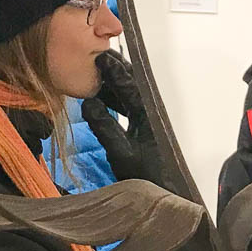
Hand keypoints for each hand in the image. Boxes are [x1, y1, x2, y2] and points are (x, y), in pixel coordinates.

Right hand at [82, 52, 165, 183]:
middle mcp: (149, 112)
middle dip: (113, 68)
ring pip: (128, 93)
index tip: (98, 55)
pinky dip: (113, 97)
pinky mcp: (144, 128)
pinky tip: (98, 97)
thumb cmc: (144, 177)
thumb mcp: (120, 153)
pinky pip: (127, 105)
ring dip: (111, 83)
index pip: (129, 84)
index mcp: (147, 114)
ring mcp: (148, 119)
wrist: (162, 195)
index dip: (113, 68)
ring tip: (91, 73)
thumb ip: (105, 127)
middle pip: (131, 83)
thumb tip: (89, 102)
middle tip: (93, 56)